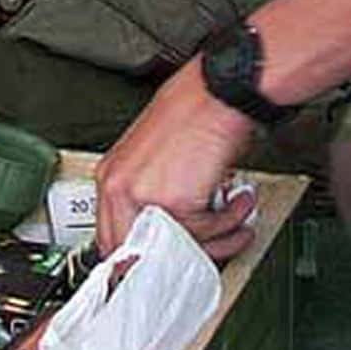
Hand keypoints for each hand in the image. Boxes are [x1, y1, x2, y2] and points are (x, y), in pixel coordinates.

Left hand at [96, 61, 257, 257]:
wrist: (221, 89)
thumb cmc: (196, 108)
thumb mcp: (156, 154)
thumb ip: (151, 194)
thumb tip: (164, 231)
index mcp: (111, 175)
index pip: (113, 238)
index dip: (142, 256)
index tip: (167, 259)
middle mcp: (120, 187)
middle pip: (139, 254)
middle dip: (179, 255)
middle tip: (209, 244)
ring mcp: (144, 196)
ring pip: (180, 247)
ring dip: (217, 236)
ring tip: (235, 214)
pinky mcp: (175, 202)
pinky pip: (207, 233)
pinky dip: (231, 221)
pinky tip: (239, 201)